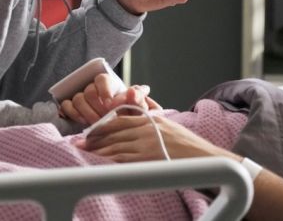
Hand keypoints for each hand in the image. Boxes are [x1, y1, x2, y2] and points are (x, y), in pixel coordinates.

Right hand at [59, 73, 160, 124]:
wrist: (121, 125)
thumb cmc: (130, 112)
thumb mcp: (137, 106)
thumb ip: (138, 97)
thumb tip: (132, 91)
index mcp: (108, 83)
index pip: (101, 79)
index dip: (104, 91)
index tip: (110, 105)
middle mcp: (93, 87)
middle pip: (89, 91)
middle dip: (97, 107)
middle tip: (105, 118)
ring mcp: (82, 97)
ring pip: (77, 99)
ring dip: (87, 112)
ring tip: (97, 123)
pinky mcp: (72, 107)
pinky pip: (66, 105)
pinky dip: (73, 113)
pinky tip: (83, 122)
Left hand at [77, 115, 239, 162]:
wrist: (205, 158)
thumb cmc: (188, 146)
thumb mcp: (169, 126)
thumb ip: (152, 122)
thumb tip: (136, 122)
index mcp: (151, 119)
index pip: (120, 120)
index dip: (101, 126)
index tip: (88, 132)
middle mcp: (147, 129)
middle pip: (113, 132)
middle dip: (93, 138)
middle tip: (77, 143)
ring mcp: (147, 143)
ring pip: (115, 146)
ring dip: (97, 150)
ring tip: (82, 153)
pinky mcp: (148, 158)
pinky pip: (123, 159)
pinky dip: (109, 161)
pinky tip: (98, 164)